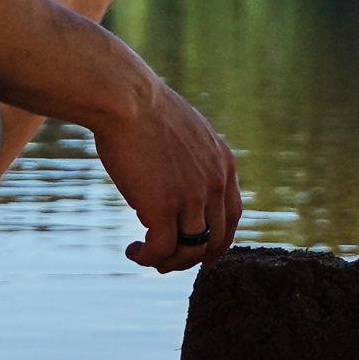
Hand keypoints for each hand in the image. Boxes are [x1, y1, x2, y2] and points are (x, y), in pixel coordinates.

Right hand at [94, 70, 242, 271]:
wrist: (126, 98)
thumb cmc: (143, 109)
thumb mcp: (183, 132)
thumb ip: (189, 160)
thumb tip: (172, 186)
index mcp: (223, 163)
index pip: (232, 215)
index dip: (220, 241)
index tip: (205, 255)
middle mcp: (215, 183)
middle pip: (214, 239)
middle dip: (190, 257)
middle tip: (164, 261)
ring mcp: (192, 196)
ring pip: (190, 250)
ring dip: (167, 262)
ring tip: (143, 255)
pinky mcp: (164, 206)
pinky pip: (161, 249)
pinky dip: (147, 257)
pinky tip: (132, 251)